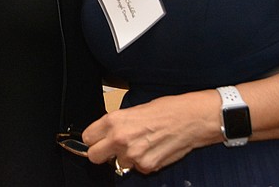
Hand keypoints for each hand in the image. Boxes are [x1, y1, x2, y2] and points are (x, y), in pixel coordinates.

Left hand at [81, 91, 218, 174]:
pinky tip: (153, 149)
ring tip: (142, 144)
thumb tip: (106, 135)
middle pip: (94, 156)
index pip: (88, 138)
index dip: (94, 139)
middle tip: (112, 148)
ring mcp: (133, 155)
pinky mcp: (146, 167)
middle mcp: (120, 139)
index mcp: (114, 121)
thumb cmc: (166, 110)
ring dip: (126, 157)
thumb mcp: (133, 110)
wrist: (190, 119)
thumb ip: (116, 124)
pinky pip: (137, 168)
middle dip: (102, 153)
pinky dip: (143, 162)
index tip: (98, 139)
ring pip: (118, 164)